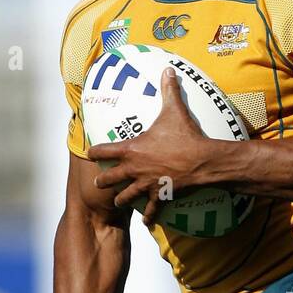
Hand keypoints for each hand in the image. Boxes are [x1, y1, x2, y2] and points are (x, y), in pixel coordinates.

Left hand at [88, 68, 216, 224]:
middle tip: (97, 183)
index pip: (104, 151)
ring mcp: (146, 185)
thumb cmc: (185, 136)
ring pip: (126, 196)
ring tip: (118, 202)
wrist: (202, 161)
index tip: (90, 152)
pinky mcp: (161, 196)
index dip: (95, 151)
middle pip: (110, 178)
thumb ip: (168, 90)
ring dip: (121, 199)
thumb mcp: (174, 111)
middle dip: (102, 181)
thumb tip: (168, 69)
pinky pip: (151, 210)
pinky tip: (146, 223)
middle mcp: (134, 169)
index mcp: (132, 149)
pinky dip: (149, 217)